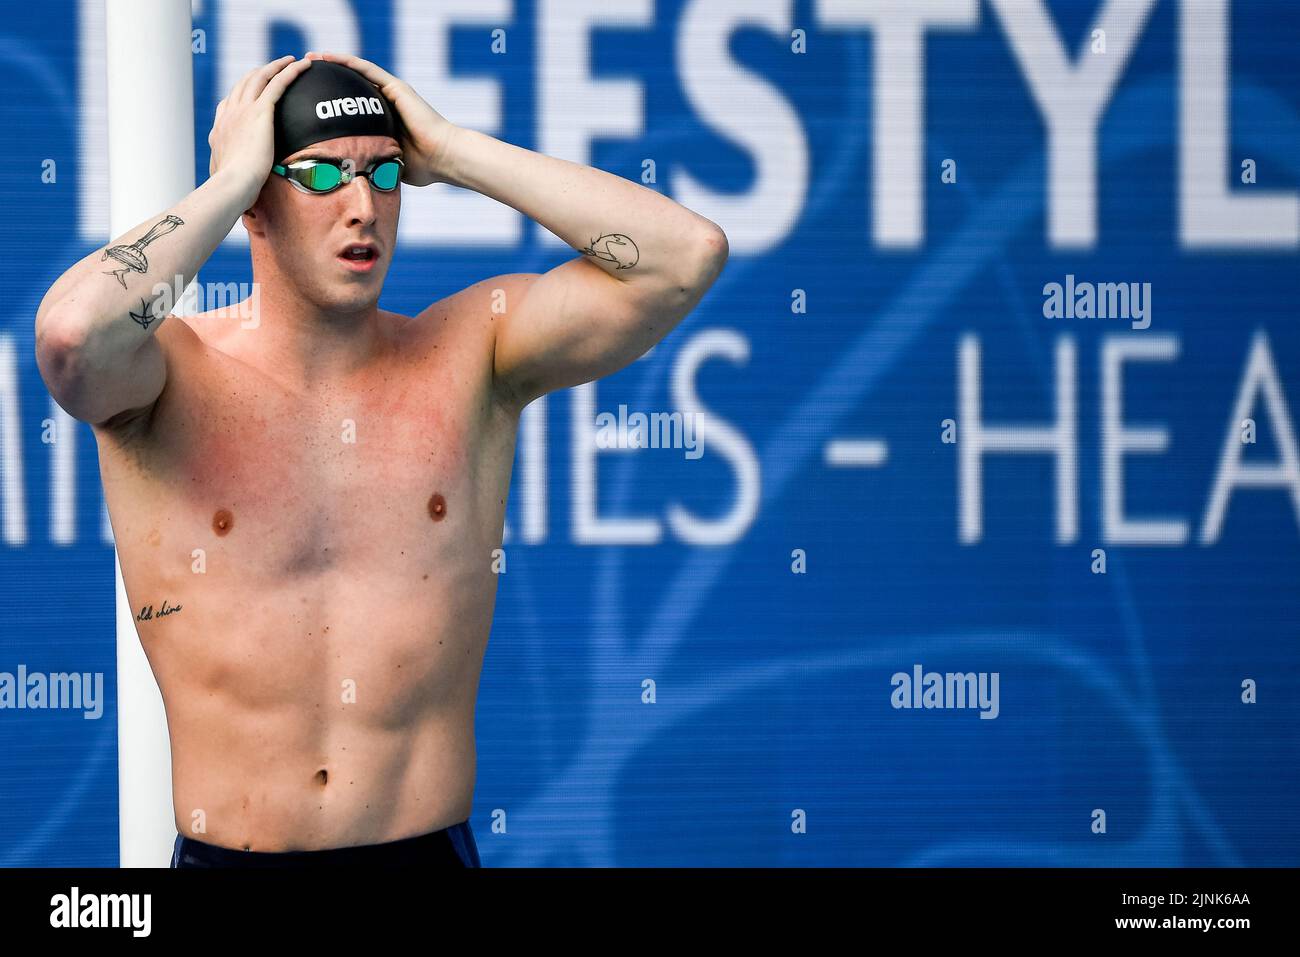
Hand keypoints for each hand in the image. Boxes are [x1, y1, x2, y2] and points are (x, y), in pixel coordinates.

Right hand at [208, 56, 312, 204]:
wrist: (231, 185)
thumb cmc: (231, 190)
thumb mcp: (227, 178)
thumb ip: (231, 174)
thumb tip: (232, 186)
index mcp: (221, 128)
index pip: (230, 102)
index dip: (242, 93)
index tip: (252, 91)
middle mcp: (230, 114)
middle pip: (245, 83)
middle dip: (260, 73)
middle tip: (275, 69)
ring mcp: (243, 110)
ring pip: (260, 77)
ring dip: (277, 66)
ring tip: (292, 61)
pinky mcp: (260, 112)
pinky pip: (277, 83)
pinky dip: (290, 71)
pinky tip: (302, 65)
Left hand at [305, 50, 458, 185]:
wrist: (444, 158)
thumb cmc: (424, 168)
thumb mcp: (389, 165)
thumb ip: (373, 165)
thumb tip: (354, 183)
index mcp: (385, 119)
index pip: (354, 107)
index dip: (333, 103)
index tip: (312, 102)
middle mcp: (387, 102)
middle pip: (352, 85)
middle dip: (329, 79)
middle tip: (303, 74)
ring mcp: (392, 92)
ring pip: (357, 72)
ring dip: (332, 63)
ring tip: (309, 59)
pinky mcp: (395, 87)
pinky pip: (366, 70)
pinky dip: (346, 62)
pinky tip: (327, 57)